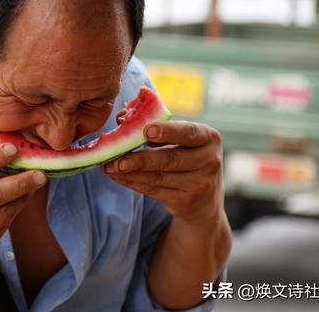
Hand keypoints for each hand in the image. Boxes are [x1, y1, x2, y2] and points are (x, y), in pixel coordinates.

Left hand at [104, 117, 223, 223]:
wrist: (205, 200)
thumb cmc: (187, 156)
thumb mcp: (181, 140)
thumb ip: (155, 126)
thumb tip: (121, 116)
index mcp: (208, 138)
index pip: (188, 133)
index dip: (167, 132)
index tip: (147, 131)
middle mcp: (208, 161)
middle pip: (169, 159)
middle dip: (140, 159)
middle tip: (117, 159)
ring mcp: (199, 184)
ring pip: (158, 177)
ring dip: (130, 173)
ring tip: (110, 167)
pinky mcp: (185, 201)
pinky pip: (153, 190)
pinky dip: (132, 183)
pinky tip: (118, 177)